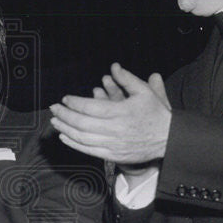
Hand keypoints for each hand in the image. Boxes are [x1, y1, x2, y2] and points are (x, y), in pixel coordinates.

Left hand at [49, 64, 171, 164]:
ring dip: (65, 129)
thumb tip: (114, 67)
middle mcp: (115, 129)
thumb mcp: (145, 92)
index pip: (90, 107)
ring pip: (82, 138)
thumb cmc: (156, 114)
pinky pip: (89, 150)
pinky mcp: (113, 155)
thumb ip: (127, 79)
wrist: (169, 139)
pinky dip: (74, 144)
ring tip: (55, 122)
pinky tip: (65, 137)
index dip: (74, 103)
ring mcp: (113, 144)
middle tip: (54, 109)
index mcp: (121, 112)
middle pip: (82, 123)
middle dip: (64, 115)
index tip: (65, 99)